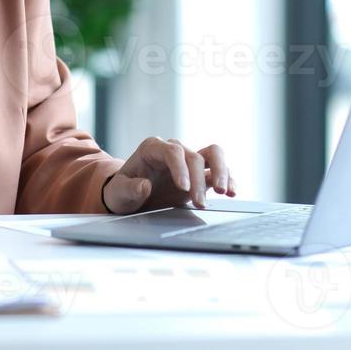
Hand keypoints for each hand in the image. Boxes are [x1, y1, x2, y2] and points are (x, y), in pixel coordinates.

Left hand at [102, 137, 234, 213]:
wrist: (131, 196)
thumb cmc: (123, 191)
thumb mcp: (119, 193)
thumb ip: (130, 189)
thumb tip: (145, 186)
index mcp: (152, 149)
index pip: (172, 151)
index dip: (180, 168)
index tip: (184, 188)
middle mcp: (174, 150)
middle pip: (194, 155)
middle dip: (199, 180)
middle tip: (199, 202)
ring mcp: (188, 160)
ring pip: (213, 154)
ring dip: (221, 171)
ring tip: (224, 192)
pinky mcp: (199, 174)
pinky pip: (218, 170)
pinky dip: (228, 178)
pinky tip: (231, 192)